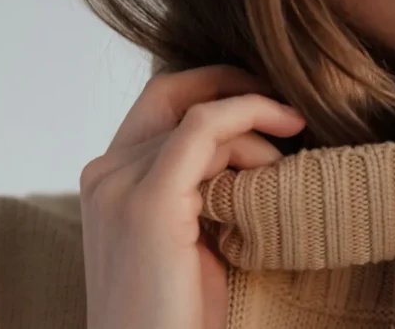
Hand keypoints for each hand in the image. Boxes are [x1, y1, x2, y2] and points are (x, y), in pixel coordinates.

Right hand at [79, 66, 304, 328]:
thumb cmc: (180, 313)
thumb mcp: (189, 236)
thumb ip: (198, 187)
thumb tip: (244, 147)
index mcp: (108, 182)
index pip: (158, 105)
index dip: (213, 88)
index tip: (267, 102)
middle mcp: (104, 175)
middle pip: (174, 97)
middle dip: (235, 88)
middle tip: (289, 111)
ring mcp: (120, 185)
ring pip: (199, 115)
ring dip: (256, 128)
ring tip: (289, 169)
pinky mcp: (148, 202)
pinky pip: (204, 127)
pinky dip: (249, 115)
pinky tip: (286, 130)